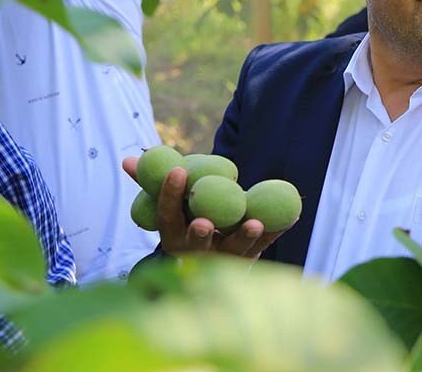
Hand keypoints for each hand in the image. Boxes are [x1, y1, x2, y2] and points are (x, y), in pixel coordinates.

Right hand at [122, 156, 288, 258]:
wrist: (210, 262)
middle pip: (198, 243)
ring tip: (254, 223)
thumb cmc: (185, 223)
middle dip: (200, 234)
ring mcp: (224, 256)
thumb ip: (151, 183)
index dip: (170, 195)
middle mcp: (197, 250)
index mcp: (173, 235)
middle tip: (203, 222)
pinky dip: (277, 228)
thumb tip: (130, 159)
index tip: (178, 171)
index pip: (167, 216)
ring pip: (234, 249)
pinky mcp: (250, 256)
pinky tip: (291, 216)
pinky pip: (265, 243)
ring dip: (244, 236)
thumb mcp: (168, 205)